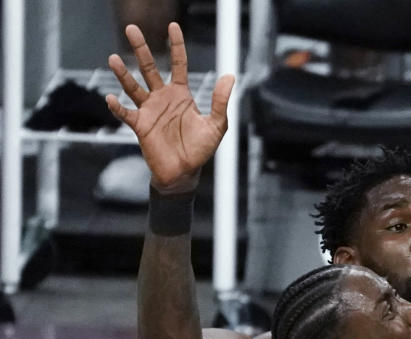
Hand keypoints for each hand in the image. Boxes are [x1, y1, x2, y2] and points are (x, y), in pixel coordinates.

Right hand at [105, 23, 234, 193]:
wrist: (185, 172)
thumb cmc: (200, 149)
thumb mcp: (217, 124)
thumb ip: (221, 101)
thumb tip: (230, 76)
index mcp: (181, 94)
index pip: (178, 64)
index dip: (176, 45)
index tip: (173, 26)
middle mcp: (162, 98)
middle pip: (149, 67)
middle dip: (141, 48)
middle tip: (132, 28)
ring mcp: (149, 110)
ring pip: (133, 87)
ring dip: (123, 74)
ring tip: (113, 58)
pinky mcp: (140, 126)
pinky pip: (126, 114)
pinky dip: (117, 107)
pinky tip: (110, 98)